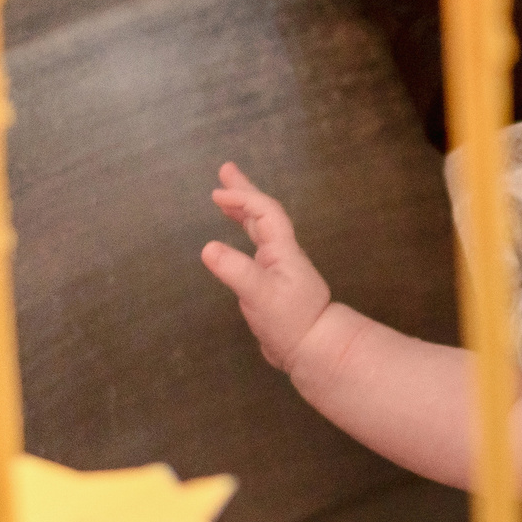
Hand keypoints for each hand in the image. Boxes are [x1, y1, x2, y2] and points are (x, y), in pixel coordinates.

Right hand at [202, 163, 331, 374]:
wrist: (313, 350)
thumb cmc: (291, 321)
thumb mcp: (260, 295)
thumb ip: (236, 271)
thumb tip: (208, 247)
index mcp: (282, 251)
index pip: (263, 213)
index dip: (242, 199)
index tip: (216, 195)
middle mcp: (281, 254)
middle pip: (263, 215)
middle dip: (244, 193)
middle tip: (225, 171)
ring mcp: (278, 269)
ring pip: (260, 232)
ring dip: (243, 213)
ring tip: (223, 201)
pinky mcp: (271, 286)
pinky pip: (255, 249)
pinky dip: (243, 237)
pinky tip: (232, 244)